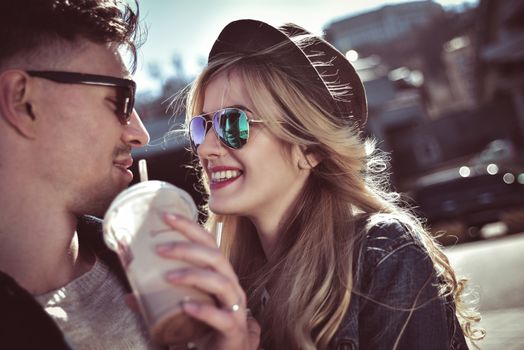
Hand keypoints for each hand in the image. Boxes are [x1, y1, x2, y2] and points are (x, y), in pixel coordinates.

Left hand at [157, 213, 260, 349]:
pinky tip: (185, 306)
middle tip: (159, 247)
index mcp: (219, 275)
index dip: (189, 227)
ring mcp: (235, 307)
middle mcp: (230, 285)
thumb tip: (128, 295)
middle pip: (215, 256)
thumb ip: (157, 304)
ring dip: (194, 275)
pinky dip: (203, 310)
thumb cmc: (207, 328)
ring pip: (221, 282)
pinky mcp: (234, 329)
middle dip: (188, 248)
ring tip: (168, 276)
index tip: (165, 216)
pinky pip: (222, 317)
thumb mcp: (181, 311)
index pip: (207, 243)